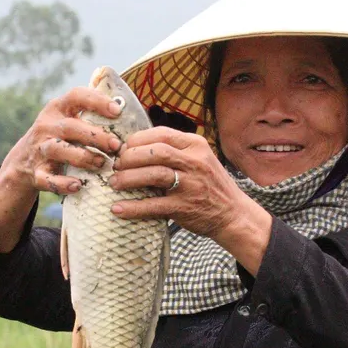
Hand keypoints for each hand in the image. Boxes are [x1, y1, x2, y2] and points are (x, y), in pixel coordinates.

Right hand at [0, 87, 124, 196]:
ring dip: (83, 157)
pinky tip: (78, 186)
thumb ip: (90, 114)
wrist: (23, 162)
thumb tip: (129, 112)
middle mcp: (46, 126)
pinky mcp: (35, 173)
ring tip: (101, 164)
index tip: (117, 111)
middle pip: (70, 127)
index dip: (97, 101)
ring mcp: (39, 149)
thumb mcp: (68, 119)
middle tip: (116, 146)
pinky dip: (62, 184)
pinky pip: (48, 179)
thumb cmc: (59, 137)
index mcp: (57, 108)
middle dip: (96, 136)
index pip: (76, 96)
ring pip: (59, 150)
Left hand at [107, 127, 250, 237]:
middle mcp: (195, 162)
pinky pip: (154, 205)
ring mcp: (191, 184)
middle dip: (129, 157)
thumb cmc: (210, 185)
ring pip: (153, 174)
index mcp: (196, 145)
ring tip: (114, 183)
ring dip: (128, 178)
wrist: (233, 214)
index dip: (137, 140)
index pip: (161, 134)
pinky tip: (118, 209)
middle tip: (116, 166)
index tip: (123, 148)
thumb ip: (175, 151)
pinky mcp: (185, 207)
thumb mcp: (199, 159)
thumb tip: (134, 148)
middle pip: (155, 152)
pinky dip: (133, 207)